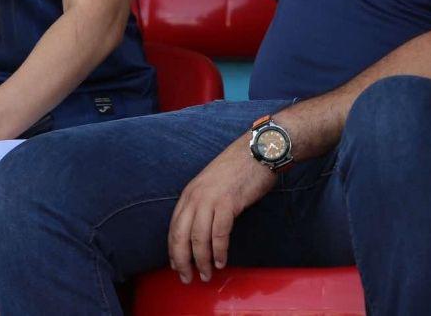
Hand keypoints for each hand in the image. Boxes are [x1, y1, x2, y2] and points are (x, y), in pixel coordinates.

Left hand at [167, 133, 277, 283]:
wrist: (256, 152)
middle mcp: (195, 196)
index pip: (174, 227)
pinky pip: (219, 233)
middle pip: (181, 235)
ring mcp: (210, 199)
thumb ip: (204, 205)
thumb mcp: (211, 186)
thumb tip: (201, 230)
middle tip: (188, 279)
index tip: (177, 266)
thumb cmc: (237, 170)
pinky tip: (222, 262)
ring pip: (199, 238)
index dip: (174, 250)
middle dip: (183, 260)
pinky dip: (219, 250)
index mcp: (189, 193)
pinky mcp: (228, 202)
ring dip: (202, 260)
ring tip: (207, 275)